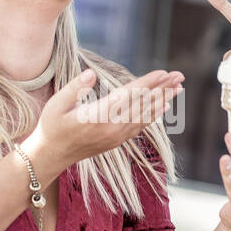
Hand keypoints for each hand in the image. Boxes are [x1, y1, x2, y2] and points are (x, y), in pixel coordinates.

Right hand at [24, 68, 182, 171]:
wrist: (51, 156)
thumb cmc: (50, 127)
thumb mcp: (55, 105)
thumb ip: (74, 88)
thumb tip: (91, 74)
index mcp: (97, 117)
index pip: (128, 96)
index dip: (147, 84)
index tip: (164, 73)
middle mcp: (111, 128)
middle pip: (142, 105)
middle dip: (162, 89)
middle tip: (180, 76)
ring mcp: (116, 137)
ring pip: (145, 116)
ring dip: (163, 101)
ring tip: (178, 88)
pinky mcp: (116, 141)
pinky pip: (140, 126)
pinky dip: (153, 115)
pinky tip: (163, 106)